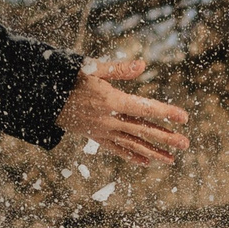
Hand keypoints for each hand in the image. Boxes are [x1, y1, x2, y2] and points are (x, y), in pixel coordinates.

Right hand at [57, 60, 188, 164]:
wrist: (42, 98)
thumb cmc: (69, 78)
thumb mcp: (93, 69)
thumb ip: (119, 69)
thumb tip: (143, 65)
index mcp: (111, 101)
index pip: (144, 109)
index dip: (165, 113)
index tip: (184, 118)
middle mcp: (109, 120)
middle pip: (142, 131)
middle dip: (165, 138)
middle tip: (185, 145)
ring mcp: (102, 131)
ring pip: (132, 144)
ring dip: (153, 152)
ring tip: (171, 160)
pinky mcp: (95, 137)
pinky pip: (116, 149)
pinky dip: (131, 156)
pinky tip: (145, 162)